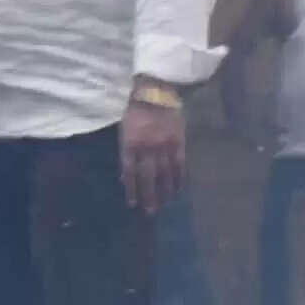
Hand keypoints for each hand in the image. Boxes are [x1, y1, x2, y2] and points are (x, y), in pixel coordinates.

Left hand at [121, 91, 186, 218]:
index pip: (130, 171)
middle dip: (149, 195)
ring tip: (166, 203)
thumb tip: (126, 177)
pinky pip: (179, 164)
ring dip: (165, 190)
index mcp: (131, 143)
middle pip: (148, 176)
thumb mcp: (124, 130)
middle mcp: (147, 147)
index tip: (133, 204)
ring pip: (165, 173)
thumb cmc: (136, 112)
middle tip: (151, 211)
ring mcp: (164, 145)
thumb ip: (126, 152)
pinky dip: (179, 178)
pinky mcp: (178, 142)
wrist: (155, 93)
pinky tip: (179, 189)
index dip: (131, 188)